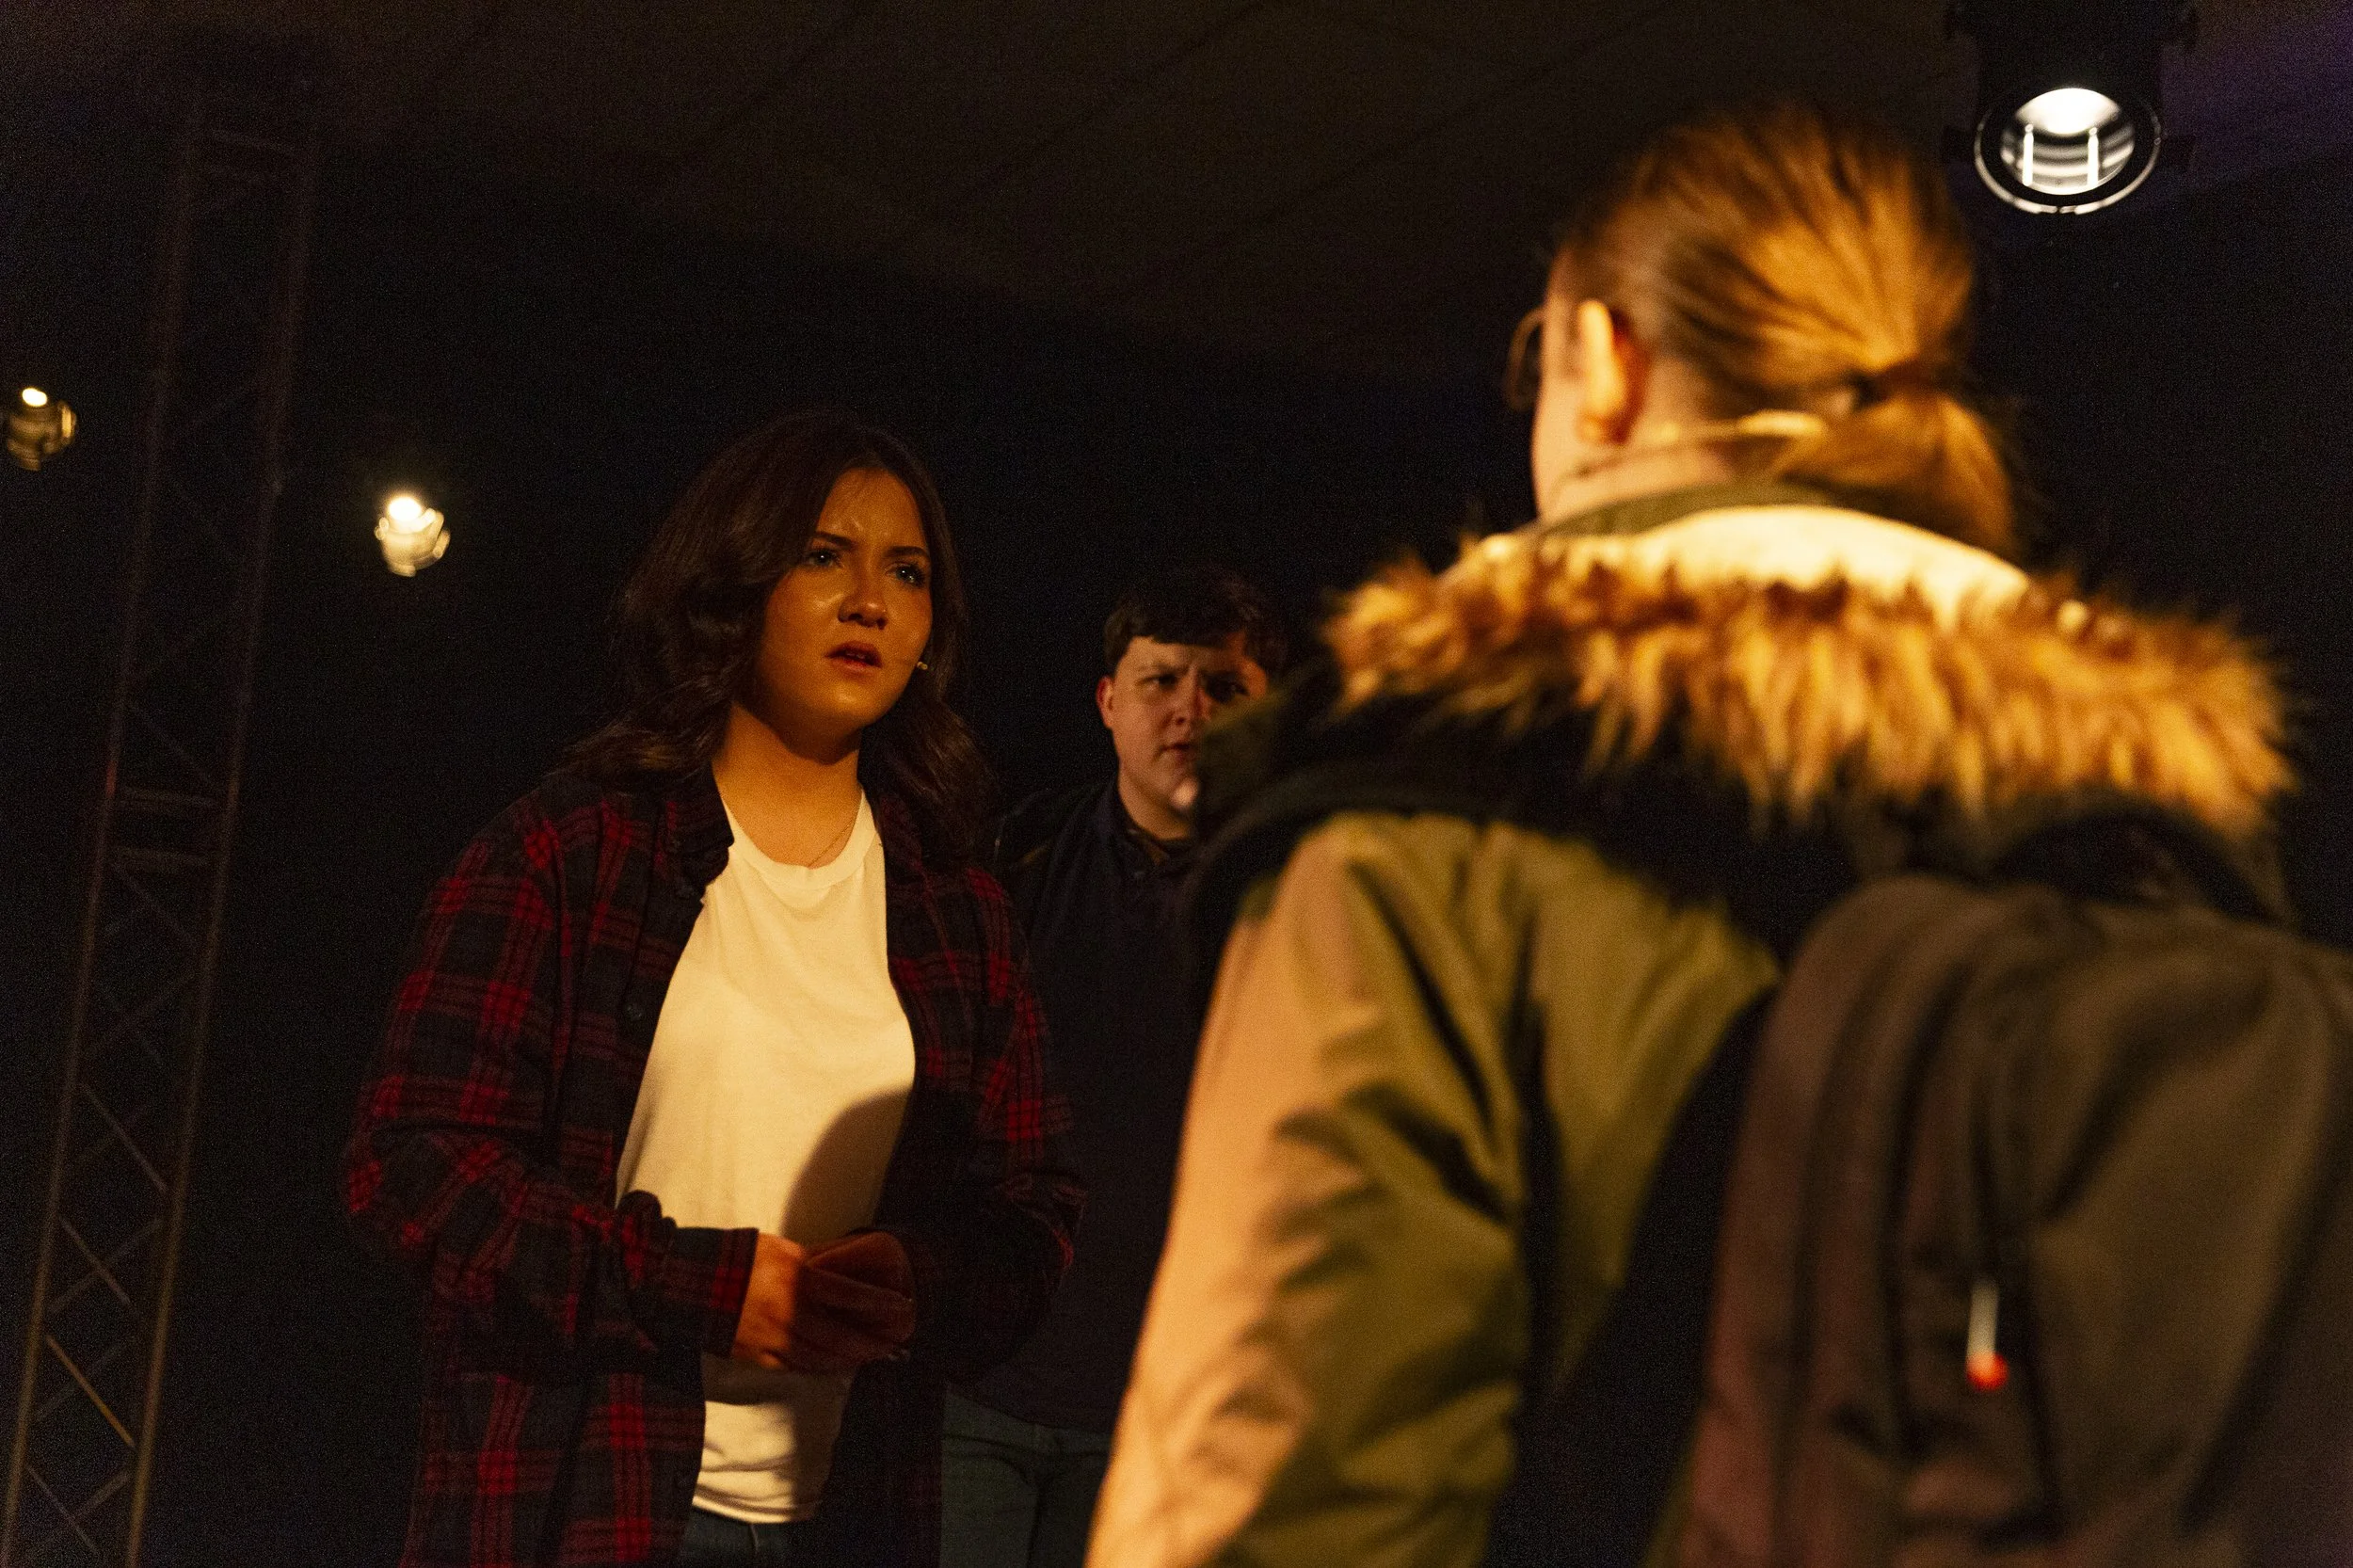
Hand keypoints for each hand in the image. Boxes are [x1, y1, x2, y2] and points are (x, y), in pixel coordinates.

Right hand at [730, 1232, 915, 1375]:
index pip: (849, 1294)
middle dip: (869, 1345)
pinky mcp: (755, 1356)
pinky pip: (794, 1367)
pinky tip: (830, 1366)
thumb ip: (810, 1262)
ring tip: (866, 1358)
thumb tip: (837, 1268)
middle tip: (890, 1346)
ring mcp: (771, 1339)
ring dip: (846, 1361)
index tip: (904, 1307)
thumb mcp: (778, 1248)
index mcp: (797, 1280)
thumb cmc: (735, 1257)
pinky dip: (817, 1368)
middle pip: (839, 1338)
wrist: (686, 1281)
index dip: (879, 1303)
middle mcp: (789, 1313)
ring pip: (819, 1359)